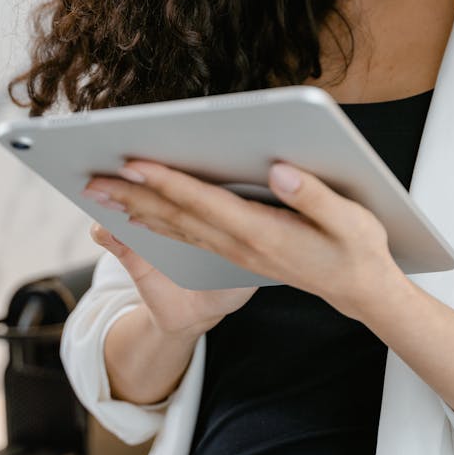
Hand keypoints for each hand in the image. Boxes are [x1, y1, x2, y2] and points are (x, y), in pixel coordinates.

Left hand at [83, 160, 399, 319]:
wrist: (360, 291)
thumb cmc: (358, 250)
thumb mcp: (350, 220)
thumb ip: (314, 196)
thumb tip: (280, 171)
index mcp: (263, 233)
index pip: (205, 203)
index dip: (169, 182)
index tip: (135, 164)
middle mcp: (241, 245)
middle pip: (179, 217)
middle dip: (134, 197)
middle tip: (93, 180)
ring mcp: (237, 253)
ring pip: (177, 229)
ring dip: (138, 210)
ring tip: (103, 195)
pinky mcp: (238, 254)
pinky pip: (188, 237)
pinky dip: (159, 224)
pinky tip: (141, 215)